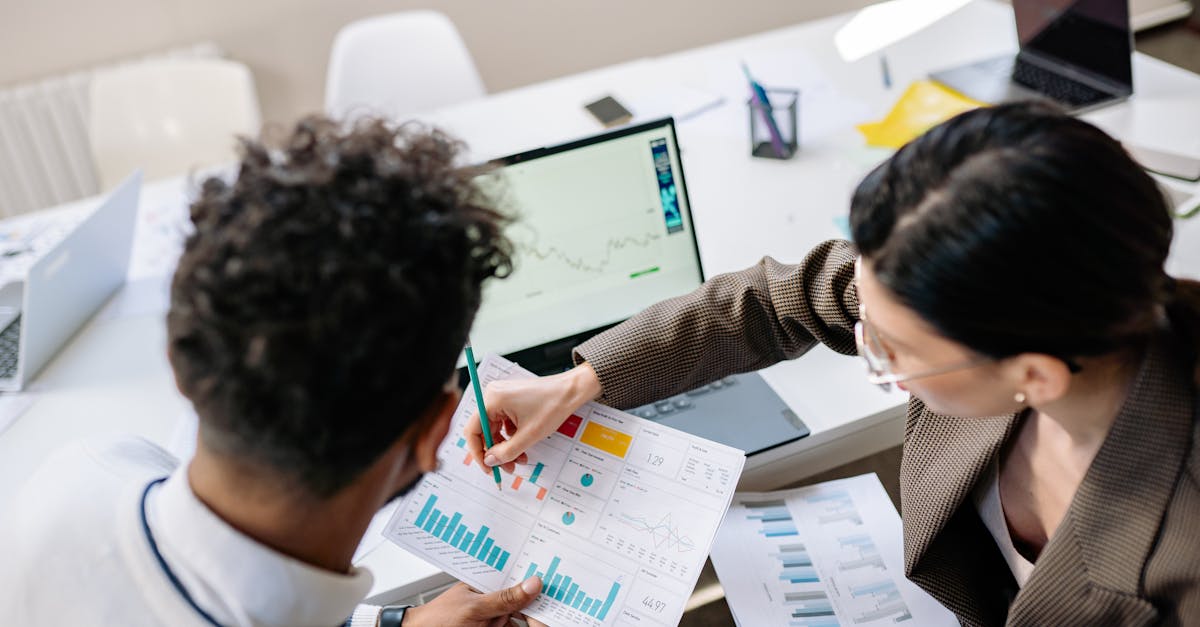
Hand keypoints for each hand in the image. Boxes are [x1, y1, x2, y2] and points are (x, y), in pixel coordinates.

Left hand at [402, 577, 541, 626]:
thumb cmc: (437, 619)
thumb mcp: (474, 607)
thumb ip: (503, 598)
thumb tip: (532, 584)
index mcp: (486, 583)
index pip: (515, 574)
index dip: (534, 575)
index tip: (555, 576)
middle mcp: (492, 599)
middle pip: (523, 597)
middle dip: (540, 598)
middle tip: (560, 599)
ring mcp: (494, 618)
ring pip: (523, 617)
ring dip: (537, 615)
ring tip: (554, 614)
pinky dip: (528, 625)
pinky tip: (540, 623)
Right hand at [464, 363, 600, 473]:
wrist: (571, 391)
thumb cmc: (553, 405)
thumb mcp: (529, 435)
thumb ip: (506, 452)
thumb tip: (490, 461)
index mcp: (492, 400)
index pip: (473, 430)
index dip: (478, 452)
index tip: (488, 467)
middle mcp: (493, 396)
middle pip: (484, 431)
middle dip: (496, 451)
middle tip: (507, 468)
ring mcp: (501, 397)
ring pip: (495, 429)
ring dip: (505, 446)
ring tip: (520, 458)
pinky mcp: (510, 400)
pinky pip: (503, 423)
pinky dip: (511, 437)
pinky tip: (523, 445)